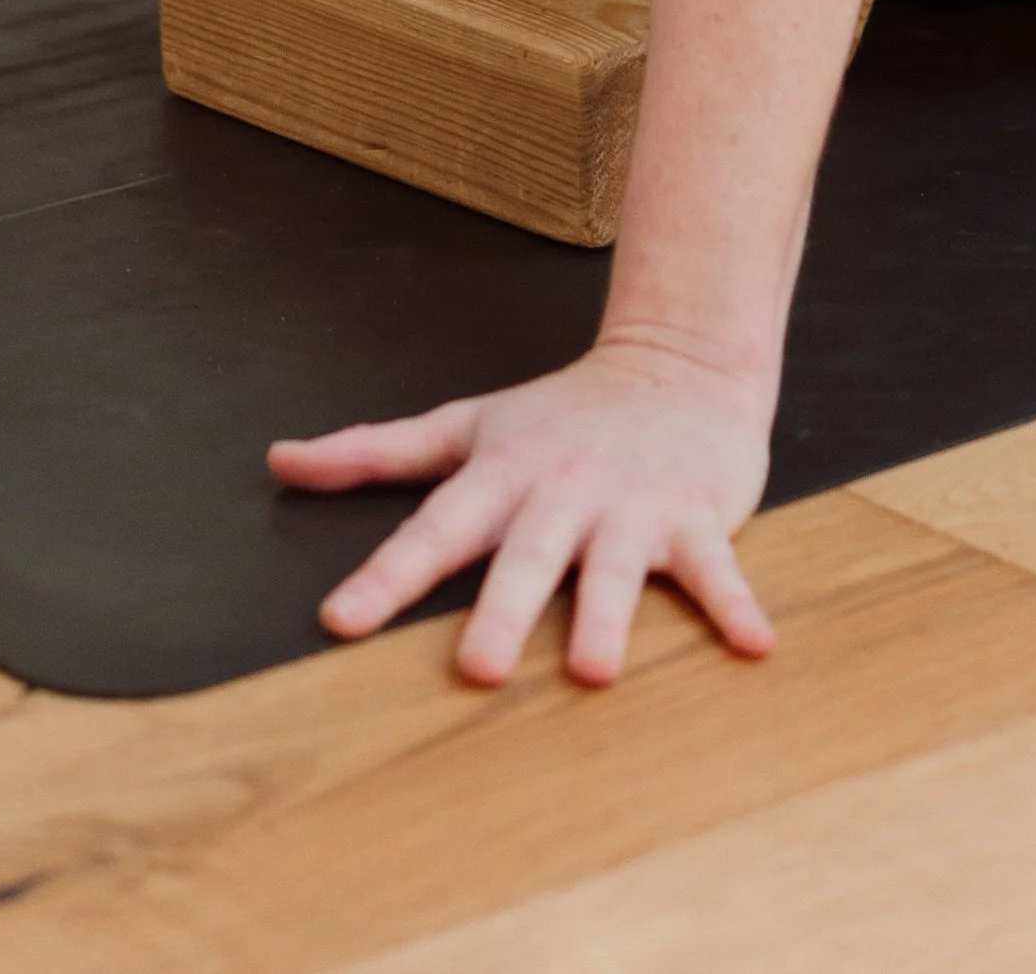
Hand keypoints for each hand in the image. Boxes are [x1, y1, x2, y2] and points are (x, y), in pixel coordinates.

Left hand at [268, 335, 776, 687]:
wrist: (678, 363)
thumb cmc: (560, 415)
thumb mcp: (465, 426)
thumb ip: (374, 453)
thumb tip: (280, 462)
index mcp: (501, 475)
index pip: (433, 529)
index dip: (385, 576)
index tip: (341, 621)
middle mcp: (560, 491)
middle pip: (525, 556)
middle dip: (501, 611)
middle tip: (478, 671)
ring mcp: (630, 505)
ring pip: (615, 566)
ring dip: (607, 616)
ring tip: (594, 670)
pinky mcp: (696, 517)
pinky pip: (716, 568)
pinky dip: (735, 605)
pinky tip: (755, 645)